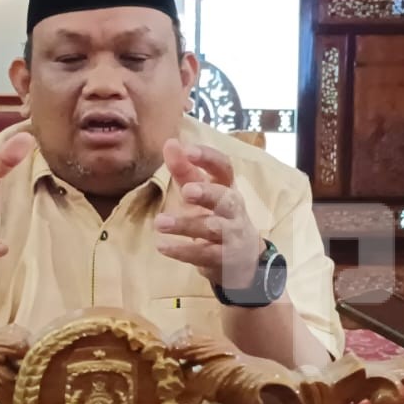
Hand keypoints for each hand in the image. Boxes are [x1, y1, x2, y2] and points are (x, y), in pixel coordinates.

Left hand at [154, 140, 262, 288]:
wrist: (244, 260)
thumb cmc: (218, 217)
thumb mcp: (202, 193)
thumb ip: (185, 170)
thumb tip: (170, 142)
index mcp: (227, 188)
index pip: (224, 168)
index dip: (208, 158)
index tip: (188, 150)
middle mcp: (233, 209)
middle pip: (225, 199)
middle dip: (207, 193)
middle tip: (186, 191)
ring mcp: (231, 235)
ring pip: (212, 228)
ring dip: (185, 224)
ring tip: (159, 223)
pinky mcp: (223, 258)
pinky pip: (203, 254)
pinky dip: (182, 250)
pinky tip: (162, 246)